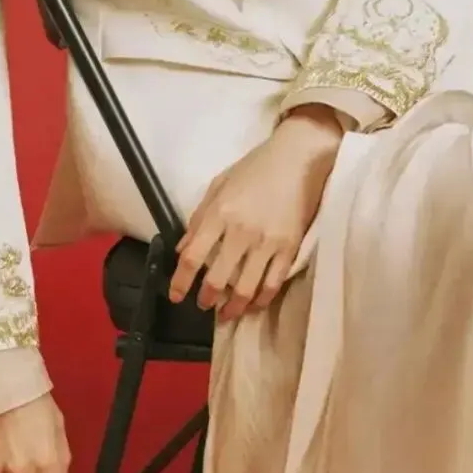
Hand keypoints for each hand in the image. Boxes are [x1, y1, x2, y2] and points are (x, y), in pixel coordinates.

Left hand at [168, 106, 342, 323]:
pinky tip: (253, 304)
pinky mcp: (290, 248)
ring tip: (226, 313)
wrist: (297, 158)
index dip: (180, 281)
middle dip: (206, 299)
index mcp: (219, 213)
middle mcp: (241, 231)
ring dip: (233, 307)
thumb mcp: (219, 185)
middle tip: (203, 305)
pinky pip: (273, 283)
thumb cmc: (254, 168)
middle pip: (217, 278)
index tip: (175, 296)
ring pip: (246, 288)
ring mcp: (267, 242)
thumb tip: (182, 250)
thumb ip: (199, 218)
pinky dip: (261, 299)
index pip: (192, 257)